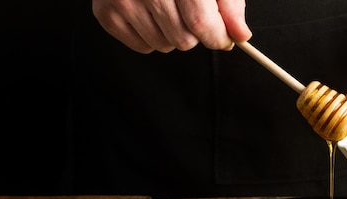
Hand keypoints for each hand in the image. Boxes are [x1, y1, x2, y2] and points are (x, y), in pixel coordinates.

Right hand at [92, 0, 251, 52]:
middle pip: (184, 40)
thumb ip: (229, 4)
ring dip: (173, 35)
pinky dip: (152, 36)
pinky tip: (150, 13)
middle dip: (195, 34)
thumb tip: (240, 35)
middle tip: (190, 11)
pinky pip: (143, 47)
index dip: (218, 38)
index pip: (201, 25)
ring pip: (164, 46)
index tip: (223, 38)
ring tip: (168, 8)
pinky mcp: (105, 12)